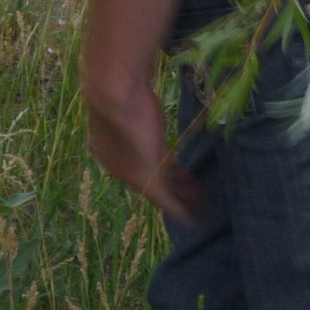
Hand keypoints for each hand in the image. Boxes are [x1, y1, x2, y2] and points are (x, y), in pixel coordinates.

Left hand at [82, 70, 202, 222]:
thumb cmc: (123, 90)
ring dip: (181, 198)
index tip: (175, 168)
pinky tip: (195, 219)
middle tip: (192, 189)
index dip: (159, 167)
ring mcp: (133, 175)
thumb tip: (144, 105)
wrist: (115, 93)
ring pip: (161, 193)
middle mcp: (119, 167)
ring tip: (199, 204)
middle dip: (172, 184)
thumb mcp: (133, 105)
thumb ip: (139, 113)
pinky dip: (182, 212)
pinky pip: (168, 203)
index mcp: (110, 150)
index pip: (139, 164)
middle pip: (150, 180)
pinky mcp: (148, 180)